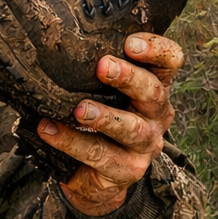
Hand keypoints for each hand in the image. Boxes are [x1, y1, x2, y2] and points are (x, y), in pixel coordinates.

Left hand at [37, 33, 182, 216]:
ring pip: (131, 129)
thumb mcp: (100, 92)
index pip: (169, 62)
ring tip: (79, 110)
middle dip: (128, 77)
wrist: (95, 176)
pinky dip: (72, 142)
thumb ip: (92, 71)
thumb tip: (52, 43)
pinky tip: (49, 130)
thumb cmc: (96, 121)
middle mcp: (156, 115)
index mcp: (154, 87)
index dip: (156, 49)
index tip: (130, 43)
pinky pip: (101, 155)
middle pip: (153, 92)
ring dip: (105, 116)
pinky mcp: (128, 170)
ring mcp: (145, 145)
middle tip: (103, 66)